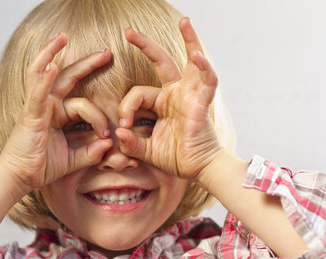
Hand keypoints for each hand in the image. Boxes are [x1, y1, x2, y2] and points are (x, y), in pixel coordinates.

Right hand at [0, 33, 112, 195]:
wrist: (20, 178)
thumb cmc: (41, 167)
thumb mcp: (72, 159)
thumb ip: (90, 152)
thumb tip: (108, 145)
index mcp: (56, 114)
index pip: (83, 104)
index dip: (98, 118)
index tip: (106, 136)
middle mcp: (46, 106)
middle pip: (66, 77)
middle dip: (87, 64)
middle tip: (106, 53)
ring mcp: (36, 107)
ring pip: (43, 73)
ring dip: (52, 53)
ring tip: (63, 37)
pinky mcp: (30, 115)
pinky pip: (37, 93)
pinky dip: (44, 79)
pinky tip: (52, 64)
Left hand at [117, 18, 222, 179]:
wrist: (198, 170)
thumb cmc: (176, 157)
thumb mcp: (146, 151)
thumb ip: (131, 144)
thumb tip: (118, 132)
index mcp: (161, 102)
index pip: (137, 94)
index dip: (126, 107)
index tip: (123, 126)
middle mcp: (176, 93)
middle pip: (161, 62)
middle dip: (145, 45)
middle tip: (127, 31)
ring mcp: (190, 95)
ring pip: (190, 61)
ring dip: (189, 40)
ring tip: (184, 21)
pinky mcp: (201, 103)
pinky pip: (206, 81)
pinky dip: (204, 68)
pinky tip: (197, 55)